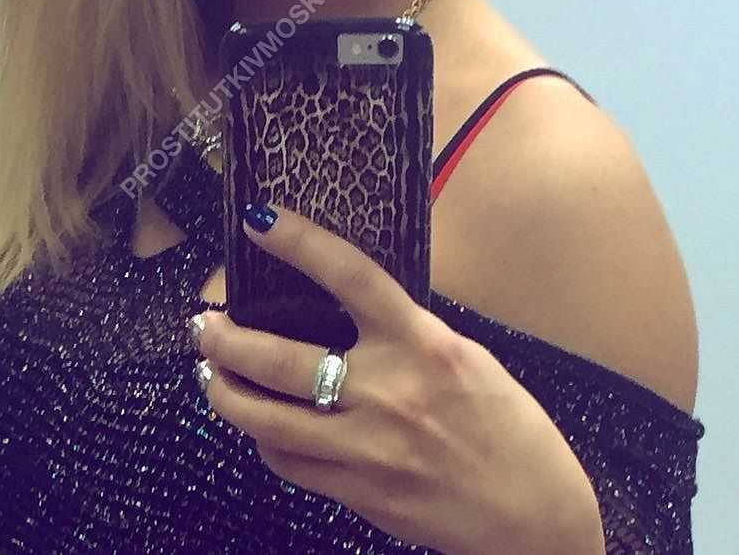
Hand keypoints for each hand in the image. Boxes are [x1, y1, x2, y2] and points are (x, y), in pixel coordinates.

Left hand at [190, 203, 601, 554]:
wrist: (534, 520)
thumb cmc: (507, 426)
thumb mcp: (463, 358)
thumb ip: (403, 334)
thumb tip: (342, 312)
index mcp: (424, 344)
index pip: (350, 276)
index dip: (299, 241)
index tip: (259, 219)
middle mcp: (390, 392)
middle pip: (283, 358)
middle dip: (227, 338)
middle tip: (203, 324)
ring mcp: (369, 448)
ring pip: (268, 419)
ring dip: (224, 391)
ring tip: (209, 372)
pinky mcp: (359, 493)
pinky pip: (289, 463)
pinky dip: (264, 438)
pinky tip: (257, 424)